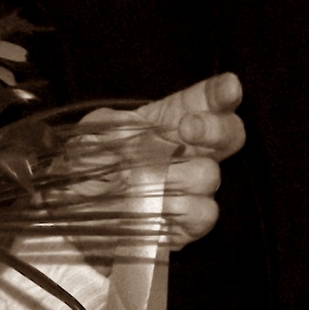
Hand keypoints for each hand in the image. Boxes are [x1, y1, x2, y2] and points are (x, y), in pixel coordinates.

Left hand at [82, 73, 244, 250]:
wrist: (77, 211)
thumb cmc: (89, 163)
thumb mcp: (90, 135)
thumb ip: (108, 127)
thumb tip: (126, 130)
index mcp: (172, 119)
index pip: (208, 98)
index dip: (223, 92)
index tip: (230, 87)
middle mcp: (193, 150)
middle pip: (230, 132)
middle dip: (214, 127)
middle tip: (187, 128)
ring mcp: (195, 188)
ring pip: (211, 174)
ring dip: (178, 174)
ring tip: (144, 179)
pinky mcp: (190, 222)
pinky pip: (204, 214)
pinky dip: (181, 209)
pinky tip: (157, 205)